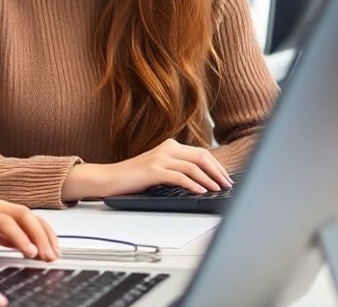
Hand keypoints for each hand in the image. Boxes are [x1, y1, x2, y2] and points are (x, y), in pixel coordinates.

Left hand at [0, 196, 58, 261]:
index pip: (1, 219)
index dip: (18, 236)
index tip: (30, 253)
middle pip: (20, 214)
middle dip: (38, 234)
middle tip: (49, 257)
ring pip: (25, 218)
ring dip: (41, 234)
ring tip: (52, 255)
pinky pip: (20, 227)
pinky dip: (35, 237)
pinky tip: (43, 251)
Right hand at [62, 138, 232, 201]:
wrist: (109, 178)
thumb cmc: (134, 177)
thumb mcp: (159, 169)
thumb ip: (177, 168)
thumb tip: (203, 180)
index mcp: (169, 146)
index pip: (201, 153)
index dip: (217, 166)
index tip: (226, 178)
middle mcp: (166, 148)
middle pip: (201, 156)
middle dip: (218, 171)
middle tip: (228, 184)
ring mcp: (159, 158)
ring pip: (193, 166)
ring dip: (209, 179)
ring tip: (218, 189)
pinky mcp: (153, 170)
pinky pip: (180, 176)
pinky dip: (194, 184)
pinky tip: (201, 192)